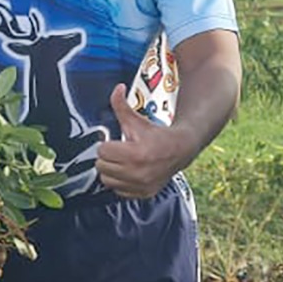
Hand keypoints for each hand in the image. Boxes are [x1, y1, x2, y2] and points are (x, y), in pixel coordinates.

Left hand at [94, 85, 193, 199]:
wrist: (180, 150)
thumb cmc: (157, 135)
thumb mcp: (137, 120)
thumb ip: (121, 105)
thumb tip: (117, 88)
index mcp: (135, 154)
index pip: (102, 151)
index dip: (107, 144)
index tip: (116, 142)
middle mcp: (138, 172)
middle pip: (102, 167)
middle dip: (108, 157)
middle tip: (118, 152)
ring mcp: (141, 185)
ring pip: (107, 181)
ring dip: (111, 171)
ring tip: (121, 162)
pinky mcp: (143, 193)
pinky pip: (118, 191)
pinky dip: (121, 182)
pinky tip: (129, 172)